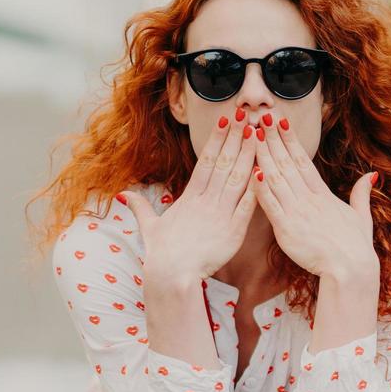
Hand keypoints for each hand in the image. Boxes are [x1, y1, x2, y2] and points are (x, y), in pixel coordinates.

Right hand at [117, 113, 259, 282]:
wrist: (172, 275)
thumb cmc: (161, 254)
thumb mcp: (150, 227)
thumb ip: (141, 208)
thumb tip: (125, 195)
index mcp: (189, 197)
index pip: (205, 161)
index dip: (216, 139)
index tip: (224, 120)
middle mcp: (206, 201)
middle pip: (223, 163)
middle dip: (235, 138)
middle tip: (245, 116)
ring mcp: (221, 215)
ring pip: (237, 179)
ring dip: (248, 155)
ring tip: (257, 134)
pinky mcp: (233, 232)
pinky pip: (247, 206)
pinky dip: (256, 189)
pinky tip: (265, 171)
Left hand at [251, 109, 379, 282]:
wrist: (350, 270)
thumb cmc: (356, 247)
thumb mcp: (362, 217)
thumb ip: (361, 194)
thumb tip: (370, 175)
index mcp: (323, 195)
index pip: (303, 161)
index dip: (290, 140)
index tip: (280, 121)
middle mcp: (308, 199)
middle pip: (287, 163)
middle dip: (273, 139)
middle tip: (261, 117)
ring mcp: (297, 213)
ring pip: (276, 179)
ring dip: (263, 156)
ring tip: (251, 135)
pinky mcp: (286, 229)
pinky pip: (270, 205)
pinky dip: (261, 189)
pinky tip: (252, 171)